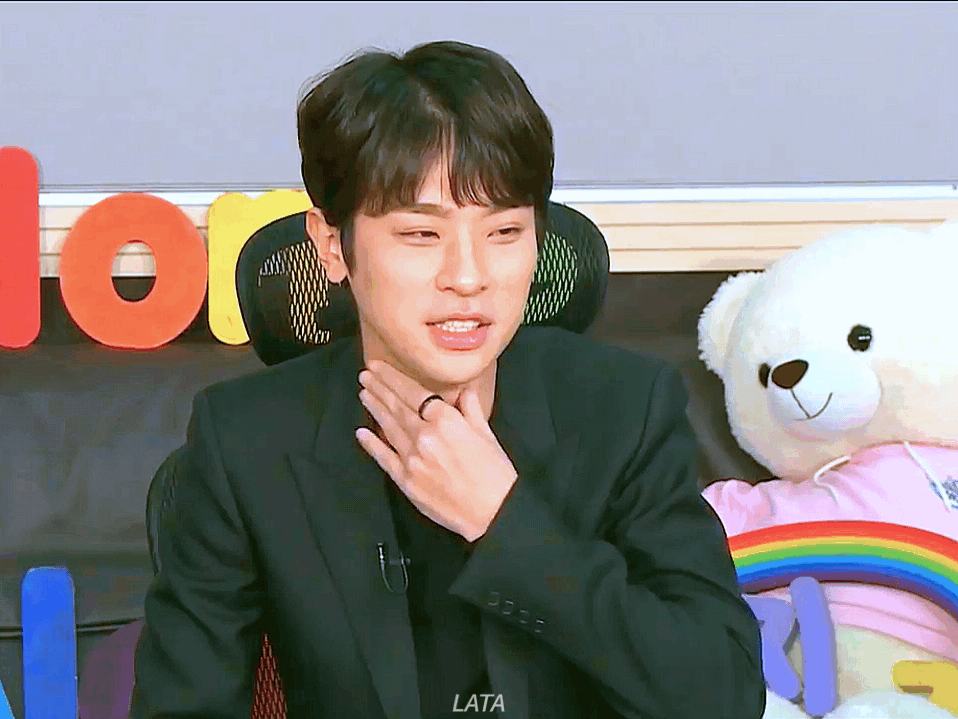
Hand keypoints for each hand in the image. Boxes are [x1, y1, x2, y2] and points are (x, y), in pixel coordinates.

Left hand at [356, 360, 517, 541]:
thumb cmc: (495, 474)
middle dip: (379, 388)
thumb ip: (470, 409)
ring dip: (375, 408)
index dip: (393, 378)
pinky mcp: (406, 480)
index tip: (379, 368)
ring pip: (388, 426)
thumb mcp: (486, 433)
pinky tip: (362, 432)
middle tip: (365, 375)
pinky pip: (384, 457)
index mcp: (446, 420)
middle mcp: (425, 435)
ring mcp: (413, 458)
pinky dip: (371, 444)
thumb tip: (464, 390)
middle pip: (397, 406)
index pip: (414, 392)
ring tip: (364, 394)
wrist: (493, 511)